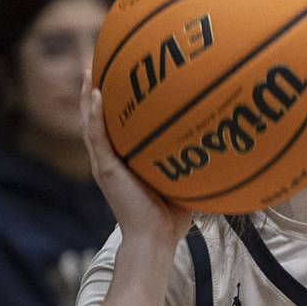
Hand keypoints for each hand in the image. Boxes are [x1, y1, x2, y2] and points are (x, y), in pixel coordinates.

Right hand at [81, 72, 192, 248]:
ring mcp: (106, 165)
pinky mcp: (107, 171)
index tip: (118, 81)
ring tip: (89, 70)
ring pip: (90, 124)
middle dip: (94, 92)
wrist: (155, 240)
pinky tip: (95, 95)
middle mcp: (111, 162)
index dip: (113, 105)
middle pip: (96, 120)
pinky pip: (97, 138)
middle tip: (96, 65)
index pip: (114, 129)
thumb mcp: (180, 183)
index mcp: (124, 164)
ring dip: (88, 97)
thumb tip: (218, 146)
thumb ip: (189, 163)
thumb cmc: (170, 220)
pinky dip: (95, 116)